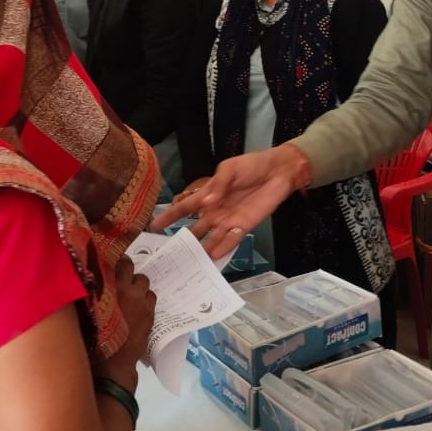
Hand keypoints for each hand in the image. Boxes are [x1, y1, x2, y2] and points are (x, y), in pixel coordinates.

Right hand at [96, 255, 154, 389]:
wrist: (111, 361)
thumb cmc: (92, 336)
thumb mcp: (85, 309)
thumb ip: (88, 292)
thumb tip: (87, 279)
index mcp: (106, 285)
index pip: (112, 260)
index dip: (112, 259)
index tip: (109, 263)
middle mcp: (124, 288)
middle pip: (130, 266)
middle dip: (126, 270)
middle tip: (121, 280)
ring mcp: (139, 300)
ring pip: (143, 280)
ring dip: (137, 285)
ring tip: (130, 295)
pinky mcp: (149, 312)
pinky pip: (151, 296)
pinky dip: (145, 298)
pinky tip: (138, 307)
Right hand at [151, 144, 308, 258]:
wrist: (278, 171)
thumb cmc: (251, 166)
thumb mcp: (229, 169)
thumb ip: (218, 185)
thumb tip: (206, 202)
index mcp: (208, 195)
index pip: (184, 207)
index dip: (169, 216)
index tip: (153, 226)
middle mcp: (215, 211)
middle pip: (195, 229)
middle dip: (184, 241)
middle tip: (170, 255)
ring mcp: (229, 220)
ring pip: (211, 239)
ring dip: (202, 250)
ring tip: (191, 264)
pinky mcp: (244, 226)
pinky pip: (231, 240)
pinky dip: (223, 248)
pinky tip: (214, 257)